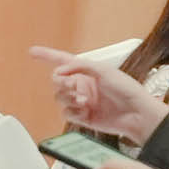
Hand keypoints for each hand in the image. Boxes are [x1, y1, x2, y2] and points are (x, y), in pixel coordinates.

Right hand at [40, 49, 167, 143]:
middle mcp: (82, 85)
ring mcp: (81, 101)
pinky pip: (67, 113)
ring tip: (83, 101)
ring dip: (69, 98)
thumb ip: (80, 67)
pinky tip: (86, 111)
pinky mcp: (82, 117)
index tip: (32, 52)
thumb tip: (60, 70)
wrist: (135, 113)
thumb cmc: (126, 89)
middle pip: (58, 81)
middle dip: (62, 83)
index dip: (47, 55)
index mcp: (87, 70)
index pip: (63, 60)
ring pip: (60, 98)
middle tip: (73, 86)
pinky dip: (74, 112)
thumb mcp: (104, 70)